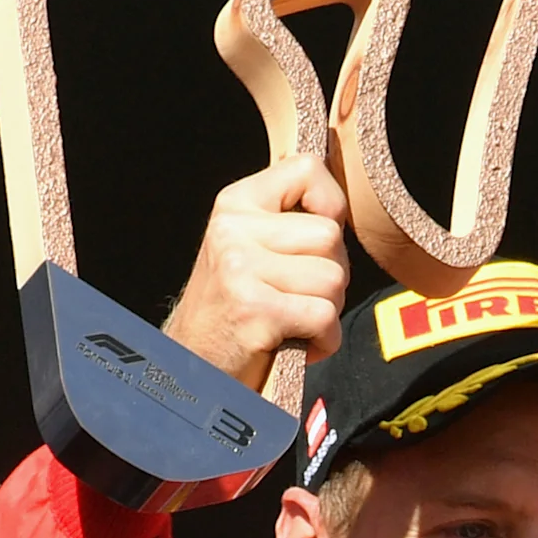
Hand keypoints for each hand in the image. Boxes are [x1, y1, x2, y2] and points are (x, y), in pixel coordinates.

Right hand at [157, 152, 350, 387]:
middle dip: (330, 273)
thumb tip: (343, 204)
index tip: (315, 240)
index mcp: (235, 203)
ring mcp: (241, 269)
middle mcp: (233, 230)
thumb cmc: (233, 309)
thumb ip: (290, 219)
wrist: (193, 368)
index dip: (331, 204)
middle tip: (297, 296)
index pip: (307, 168)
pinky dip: (323, 340)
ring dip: (327, 309)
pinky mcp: (255, 311)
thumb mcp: (249, 247)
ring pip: (333, 278)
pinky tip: (296, 342)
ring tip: (293, 319)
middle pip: (331, 235)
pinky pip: (325, 317)